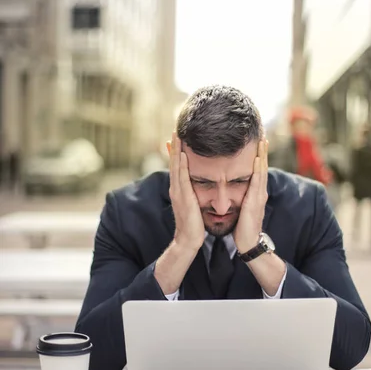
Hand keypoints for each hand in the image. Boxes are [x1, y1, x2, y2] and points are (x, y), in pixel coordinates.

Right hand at [168, 132, 204, 251]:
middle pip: (174, 162)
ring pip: (176, 166)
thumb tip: (196, 186)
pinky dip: (181, 165)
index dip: (177, 151)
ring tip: (177, 135)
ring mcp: (178, 192)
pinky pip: (182, 177)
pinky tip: (182, 154)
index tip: (178, 137)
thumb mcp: (192, 204)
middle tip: (175, 129)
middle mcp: (176, 188)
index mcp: (179, 189)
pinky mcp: (183, 197)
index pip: (177, 166)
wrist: (189, 240)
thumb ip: (192, 194)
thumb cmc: (193, 224)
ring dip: (176, 150)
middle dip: (175, 146)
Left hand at [233, 139, 268, 252]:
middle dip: (262, 151)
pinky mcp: (256, 201)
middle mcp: (259, 191)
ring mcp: (259, 195)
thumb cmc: (242, 227)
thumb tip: (232, 189)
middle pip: (261, 166)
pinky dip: (258, 169)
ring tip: (262, 140)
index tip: (256, 141)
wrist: (248, 242)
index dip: (257, 155)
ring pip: (261, 170)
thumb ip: (240, 197)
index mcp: (255, 192)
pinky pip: (258, 182)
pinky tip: (257, 159)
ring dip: (262, 155)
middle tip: (261, 134)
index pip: (257, 169)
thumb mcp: (241, 208)